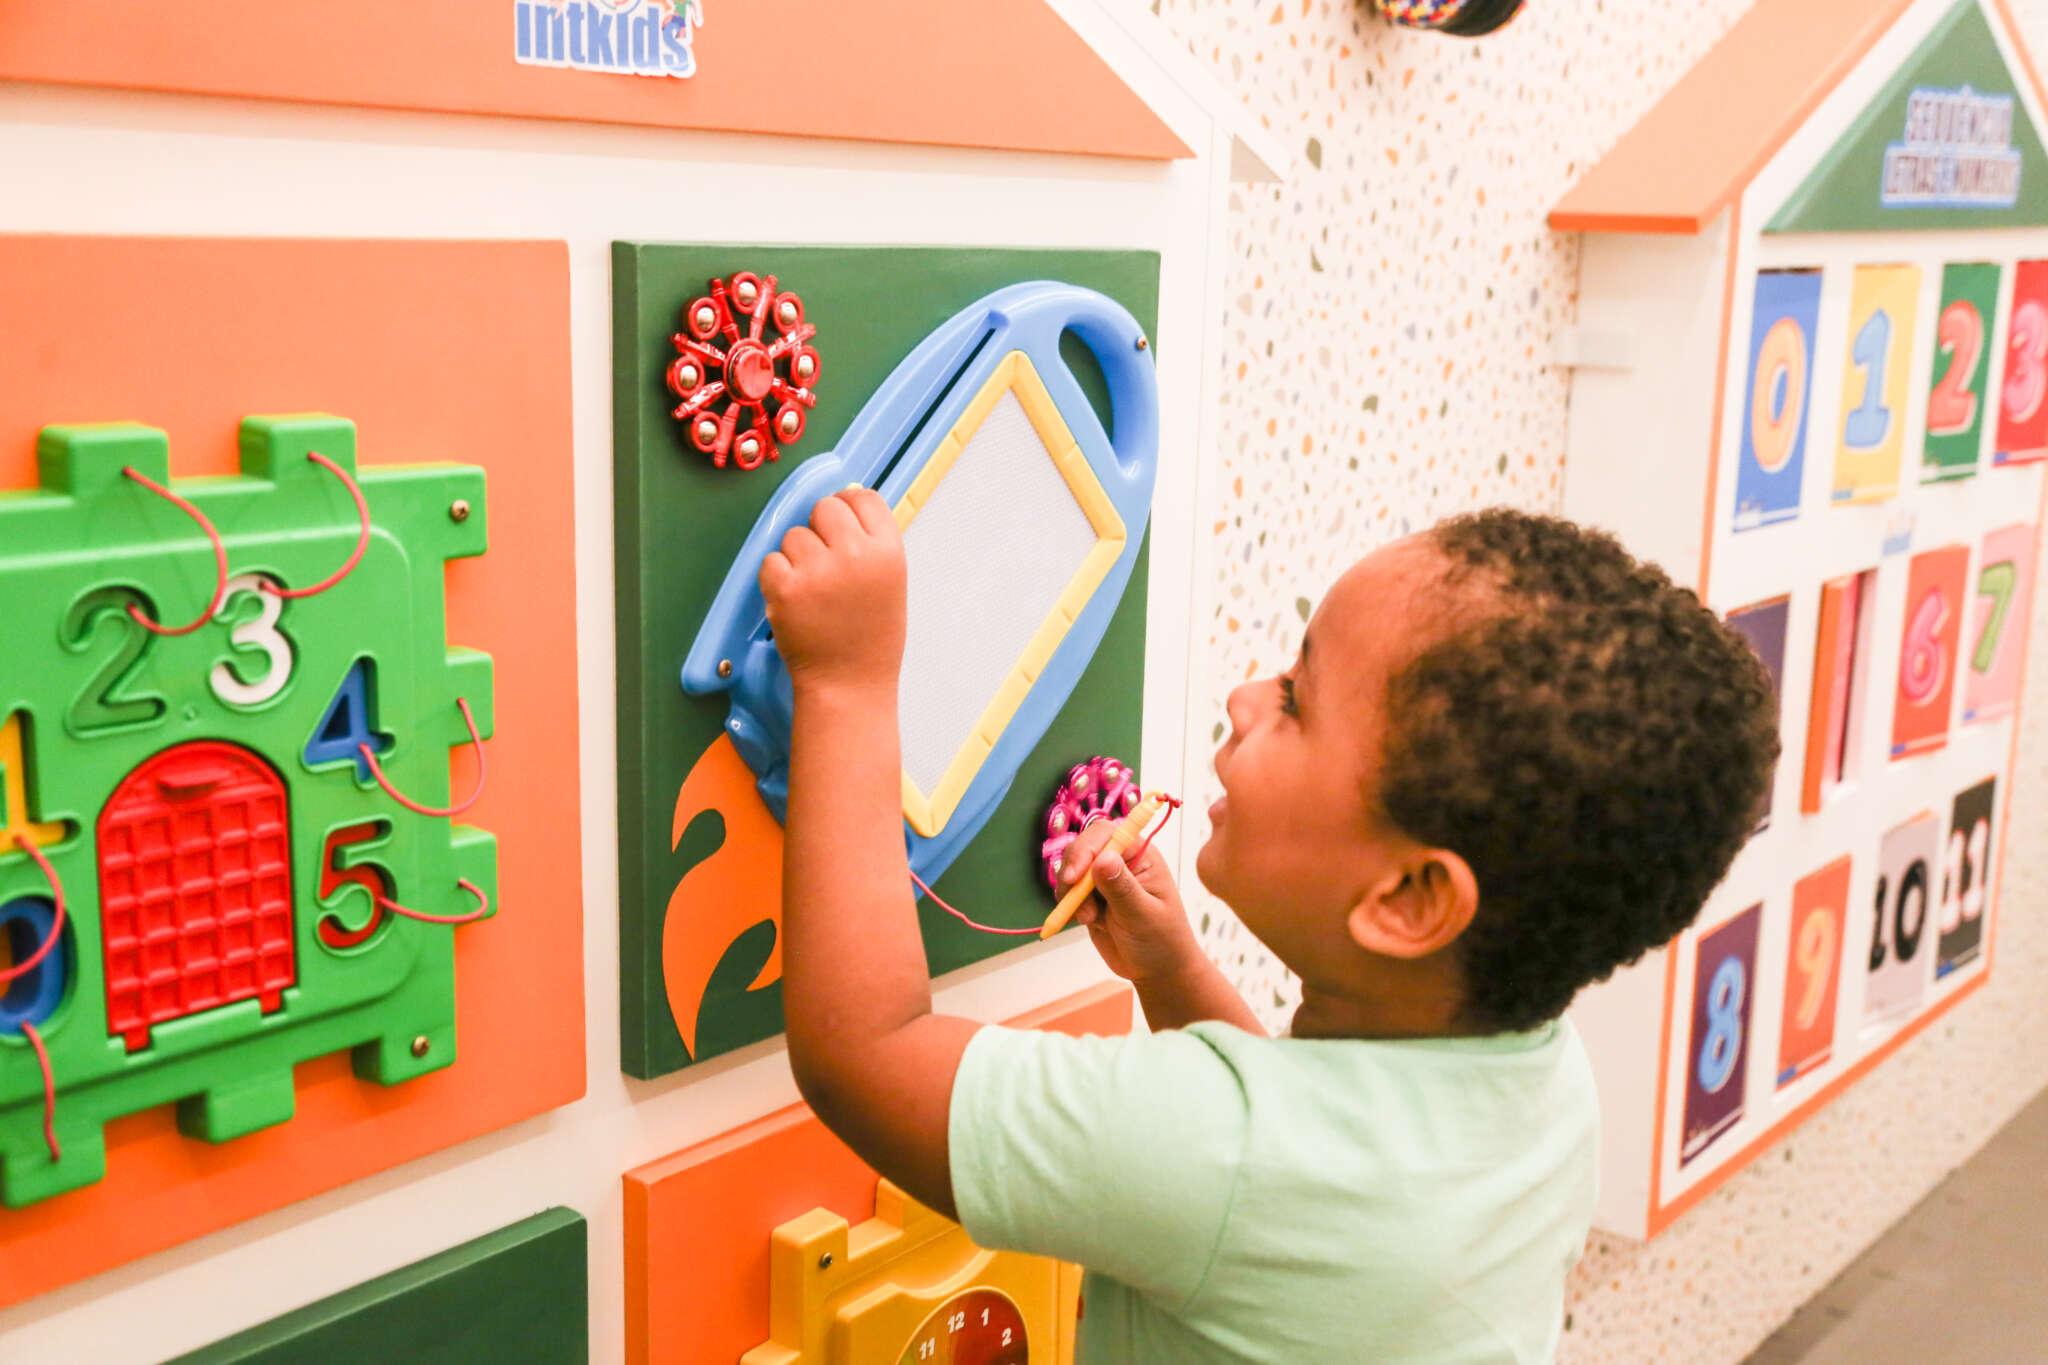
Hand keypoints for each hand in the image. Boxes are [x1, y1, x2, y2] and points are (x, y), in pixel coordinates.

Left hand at [760, 490, 905, 693]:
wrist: (849, 685)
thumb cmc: (870, 637)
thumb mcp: (890, 581)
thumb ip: (872, 540)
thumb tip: (848, 494)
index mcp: (888, 552)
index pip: (863, 498)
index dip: (850, 511)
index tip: (844, 531)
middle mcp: (856, 555)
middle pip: (825, 508)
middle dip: (821, 531)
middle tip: (827, 567)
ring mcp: (819, 570)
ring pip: (794, 535)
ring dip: (797, 558)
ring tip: (815, 593)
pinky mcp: (786, 588)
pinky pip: (771, 560)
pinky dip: (777, 580)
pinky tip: (797, 603)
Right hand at [1060, 819, 1201, 985]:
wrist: (1157, 970)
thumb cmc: (1161, 940)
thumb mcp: (1142, 915)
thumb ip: (1122, 888)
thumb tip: (1103, 858)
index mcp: (1141, 854)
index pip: (1106, 834)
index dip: (1085, 850)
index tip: (1073, 878)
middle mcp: (1121, 861)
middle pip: (1083, 849)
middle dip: (1073, 875)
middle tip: (1076, 905)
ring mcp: (1104, 879)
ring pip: (1071, 872)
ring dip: (1071, 895)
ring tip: (1089, 919)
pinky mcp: (1091, 897)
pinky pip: (1069, 892)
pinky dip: (1069, 906)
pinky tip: (1087, 921)